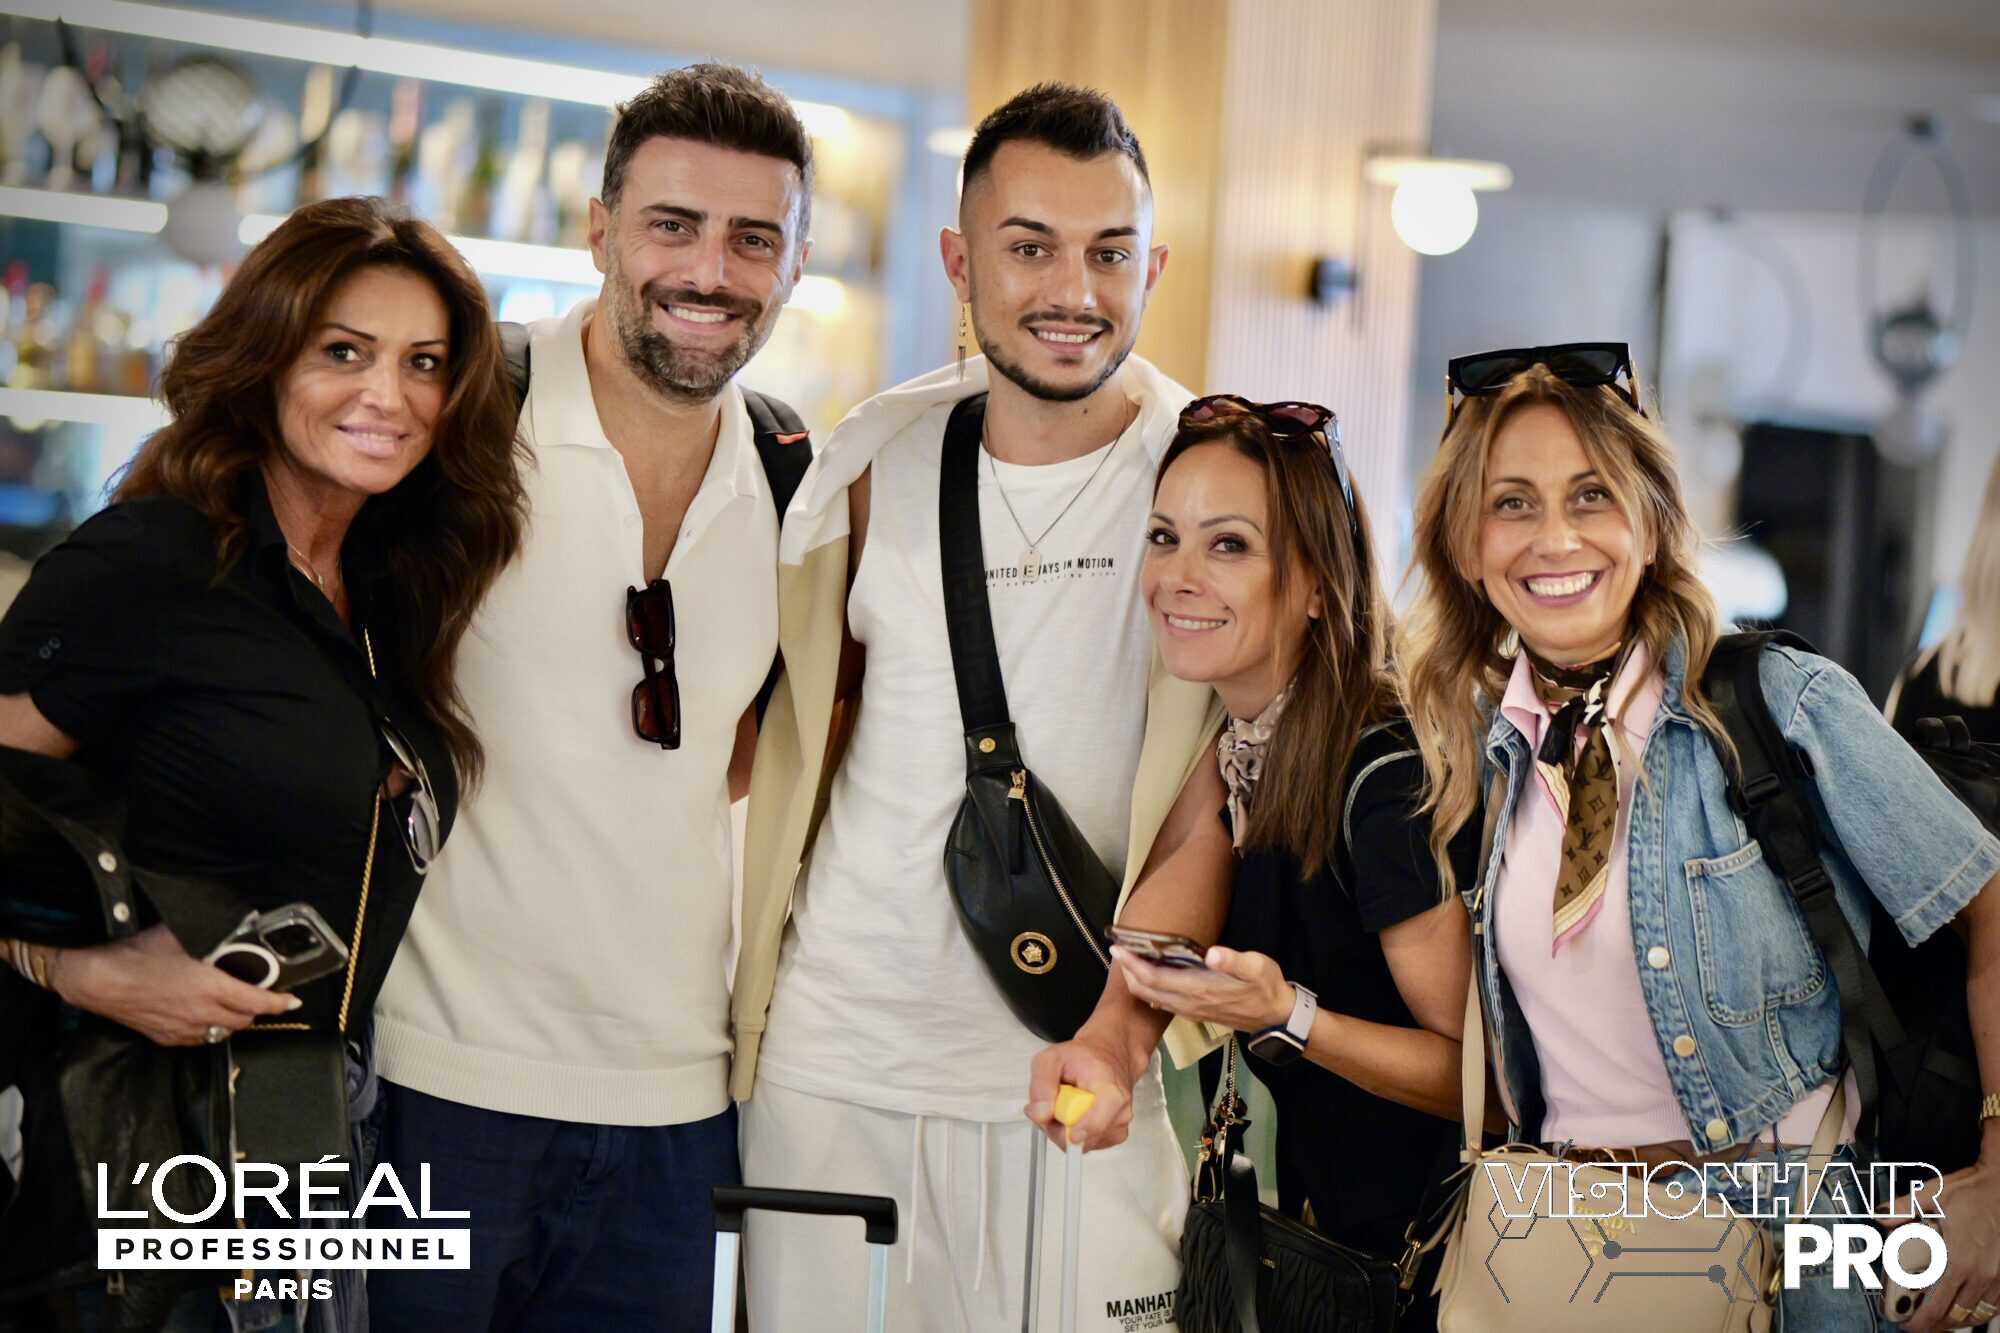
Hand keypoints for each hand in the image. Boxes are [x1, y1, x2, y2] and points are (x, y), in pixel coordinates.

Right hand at [51, 923, 300, 1045]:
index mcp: (213, 988)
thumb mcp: (179, 935)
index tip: (293, 1000)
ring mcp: (184, 1029)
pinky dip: (209, 1030)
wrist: (100, 980)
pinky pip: (199, 1039)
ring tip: (233, 1007)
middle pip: (244, 1020)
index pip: (258, 1001)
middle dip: (257, 1010)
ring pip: (222, 1032)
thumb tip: (231, 924)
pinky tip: (205, 1019)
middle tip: (258, 997)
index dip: (279, 1002)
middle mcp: (203, 1013)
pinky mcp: (166, 1038)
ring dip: (233, 1021)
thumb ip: (209, 934)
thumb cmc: (139, 954)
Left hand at [1025, 1023, 1140, 1153]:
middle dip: (1057, 1126)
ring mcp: (1118, 1126)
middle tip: (1055, 1101)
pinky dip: (1074, 1132)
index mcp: (1109, 1090)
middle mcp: (1119, 1111)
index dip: (1072, 1132)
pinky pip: (1084, 1144)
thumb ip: (1041, 1084)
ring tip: (1068, 1104)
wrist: (1108, 1056)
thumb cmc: (1084, 1058)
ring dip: (1064, 1129)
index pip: (1095, 1124)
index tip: (1059, 1125)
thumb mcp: (1051, 1058)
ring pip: (1079, 1145)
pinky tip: (1076, 1113)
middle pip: (1080, 1139)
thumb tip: (1040, 1114)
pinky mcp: (1114, 1136)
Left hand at [1111, 944, 1293, 1034]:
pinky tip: (1148, 979)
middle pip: (1146, 990)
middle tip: (1117, 950)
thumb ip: (1234, 961)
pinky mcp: (1195, 1013)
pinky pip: (1162, 1003)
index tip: (1118, 947)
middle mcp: (1189, 1002)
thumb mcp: (1257, 967)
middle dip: (1128, 971)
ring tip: (1128, 962)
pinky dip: (1149, 990)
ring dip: (1136, 981)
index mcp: (1199, 988)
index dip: (1133, 964)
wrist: (1275, 1016)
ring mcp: (1191, 1010)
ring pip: (1152, 998)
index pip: (1155, 978)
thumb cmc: (1266, 986)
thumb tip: (1213, 954)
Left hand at [1879, 1158, 1999, 1332]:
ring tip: (1941, 1321)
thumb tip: (1880, 1216)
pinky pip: (1996, 1304)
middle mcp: (1981, 1274)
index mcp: (1959, 1261)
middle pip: (1958, 1316)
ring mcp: (1998, 1276)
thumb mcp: (1930, 1194)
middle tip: (1920, 1325)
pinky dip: (1981, 1311)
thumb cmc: (1971, 1191)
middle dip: (1937, 1326)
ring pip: (1979, 1314)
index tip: (1908, 1325)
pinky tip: (1968, 1307)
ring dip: (1959, 1321)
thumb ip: (1902, 1208)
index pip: (1938, 1305)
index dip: (1922, 1321)